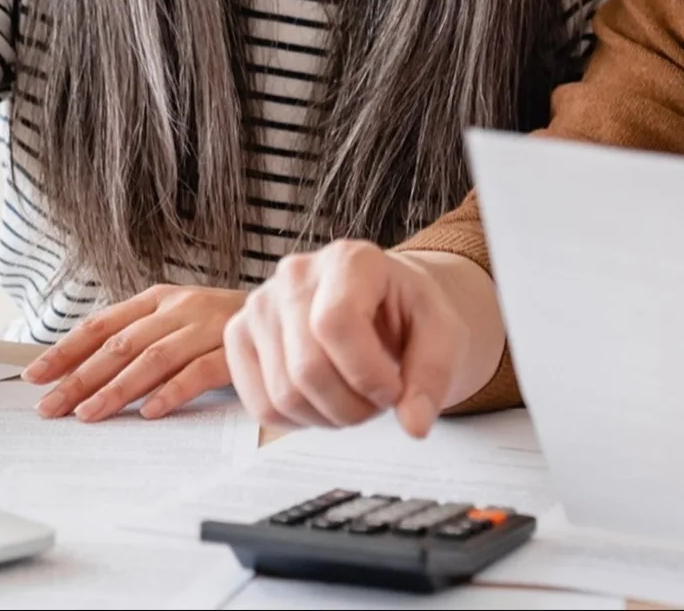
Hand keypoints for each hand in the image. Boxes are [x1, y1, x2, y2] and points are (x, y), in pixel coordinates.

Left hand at [22, 284, 243, 421]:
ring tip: (89, 414)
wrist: (284, 313)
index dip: (65, 350)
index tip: (35, 376)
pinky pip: (198, 373)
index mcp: (157, 298)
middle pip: (120, 345)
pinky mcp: (233, 350)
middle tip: (51, 407)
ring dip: (116, 389)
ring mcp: (206, 327)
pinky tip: (149, 412)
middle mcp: (178, 308)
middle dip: (80, 378)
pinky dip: (171, 392)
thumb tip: (80, 374)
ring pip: (152, 359)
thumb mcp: (174, 321)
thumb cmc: (218, 326)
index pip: (101, 325)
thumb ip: (137, 339)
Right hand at [225, 240, 468, 436]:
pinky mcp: (240, 335)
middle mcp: (295, 274)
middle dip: (352, 406)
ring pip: (283, 394)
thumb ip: (433, 376)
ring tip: (355, 399)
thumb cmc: (408, 315)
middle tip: (377, 402)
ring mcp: (260, 304)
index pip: (335, 324)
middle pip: (307, 368)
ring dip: (328, 417)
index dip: (366, 374)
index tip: (394, 391)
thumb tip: (415, 424)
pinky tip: (324, 401)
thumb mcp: (443, 335)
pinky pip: (260, 405)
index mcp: (349, 260)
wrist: (381, 306)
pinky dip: (298, 421)